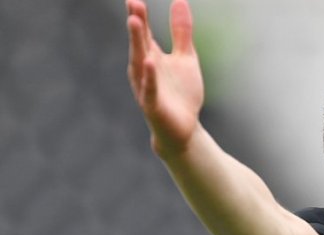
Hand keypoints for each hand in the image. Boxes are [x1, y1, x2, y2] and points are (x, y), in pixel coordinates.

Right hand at [126, 0, 203, 157]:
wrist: (184, 129)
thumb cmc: (181, 93)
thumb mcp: (186, 58)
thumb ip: (181, 32)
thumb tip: (179, 0)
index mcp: (151, 56)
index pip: (144, 33)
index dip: (140, 15)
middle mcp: (144, 70)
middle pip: (139, 44)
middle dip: (137, 25)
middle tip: (134, 4)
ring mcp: (146, 87)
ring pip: (140, 63)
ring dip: (137, 44)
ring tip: (135, 22)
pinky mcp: (153, 106)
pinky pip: (150, 89)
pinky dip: (150, 76)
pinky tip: (150, 61)